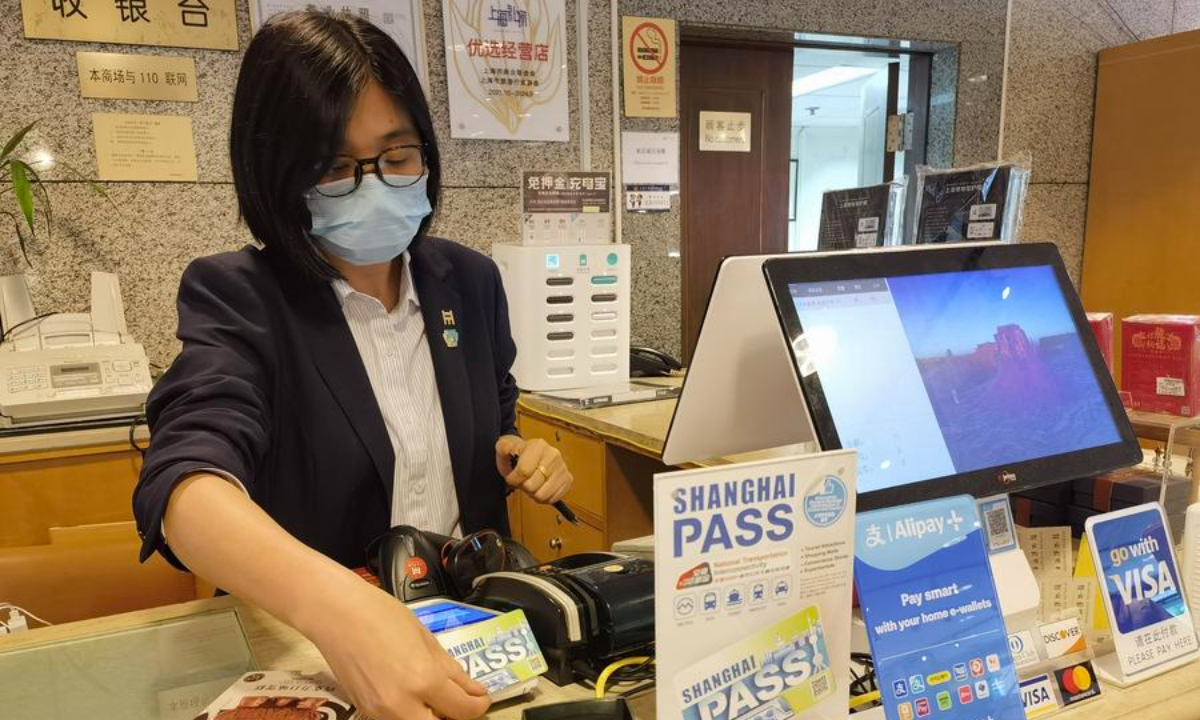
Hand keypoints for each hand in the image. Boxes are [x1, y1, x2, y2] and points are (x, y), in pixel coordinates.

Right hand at [303, 574, 490, 719]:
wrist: (336, 615)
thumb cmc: (382, 615)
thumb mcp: (426, 639)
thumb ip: (451, 670)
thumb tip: (473, 690)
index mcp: (424, 680)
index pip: (462, 710)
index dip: (478, 705)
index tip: (481, 698)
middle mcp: (402, 705)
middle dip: (455, 718)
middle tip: (460, 704)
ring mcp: (380, 713)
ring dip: (431, 719)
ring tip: (436, 701)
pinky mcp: (365, 713)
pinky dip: (410, 716)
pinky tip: (414, 699)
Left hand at [495, 435, 572, 504]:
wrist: (532, 456)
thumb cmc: (517, 455)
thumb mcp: (505, 449)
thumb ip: (503, 448)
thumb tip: (506, 448)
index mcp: (538, 445)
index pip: (524, 471)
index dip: (513, 479)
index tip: (511, 477)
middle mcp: (554, 454)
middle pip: (532, 485)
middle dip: (523, 487)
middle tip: (523, 480)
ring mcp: (562, 467)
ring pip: (542, 495)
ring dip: (533, 494)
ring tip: (532, 484)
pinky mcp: (568, 479)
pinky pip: (553, 498)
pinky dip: (544, 498)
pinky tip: (541, 487)